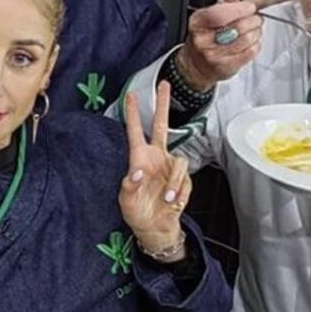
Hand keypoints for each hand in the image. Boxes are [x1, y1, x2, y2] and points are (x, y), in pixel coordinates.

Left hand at [119, 83, 189, 256]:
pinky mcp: (183, 180)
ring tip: (165, 199)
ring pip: (180, 161)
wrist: (155, 227)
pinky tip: (171, 202)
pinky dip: (178, 192)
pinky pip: (184, 180)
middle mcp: (156, 157)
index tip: (131, 96)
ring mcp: (170, 167)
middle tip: (165, 84)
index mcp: (139, 158)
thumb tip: (136, 172)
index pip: (136, 131)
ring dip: (173, 182)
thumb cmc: (137, 211)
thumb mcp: (126, 199)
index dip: (134, 114)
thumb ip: (129, 185)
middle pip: (163, 125)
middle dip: (164, 105)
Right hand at [177, 0, 295, 91]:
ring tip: (254, 30)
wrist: (195, 65)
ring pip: (246, 40)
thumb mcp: (209, 16)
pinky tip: (251, 42)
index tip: (250, 7)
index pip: (220, 14)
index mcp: (197, 23)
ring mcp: (213, 55)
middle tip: (255, 19)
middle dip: (253, 20)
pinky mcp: (225, 67)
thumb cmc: (204, 38)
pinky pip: (250, 53)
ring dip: (256, 33)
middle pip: (237, 27)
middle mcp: (202, 40)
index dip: (239, 9)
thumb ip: (224, 1)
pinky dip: (255, 45)